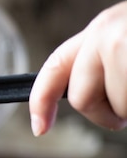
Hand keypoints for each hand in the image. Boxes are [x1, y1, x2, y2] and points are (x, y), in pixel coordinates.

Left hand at [30, 0, 126, 135]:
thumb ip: (105, 63)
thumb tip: (84, 97)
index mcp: (102, 29)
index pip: (56, 67)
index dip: (40, 100)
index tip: (38, 128)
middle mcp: (105, 32)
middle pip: (81, 98)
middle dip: (107, 115)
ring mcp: (120, 43)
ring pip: (117, 107)